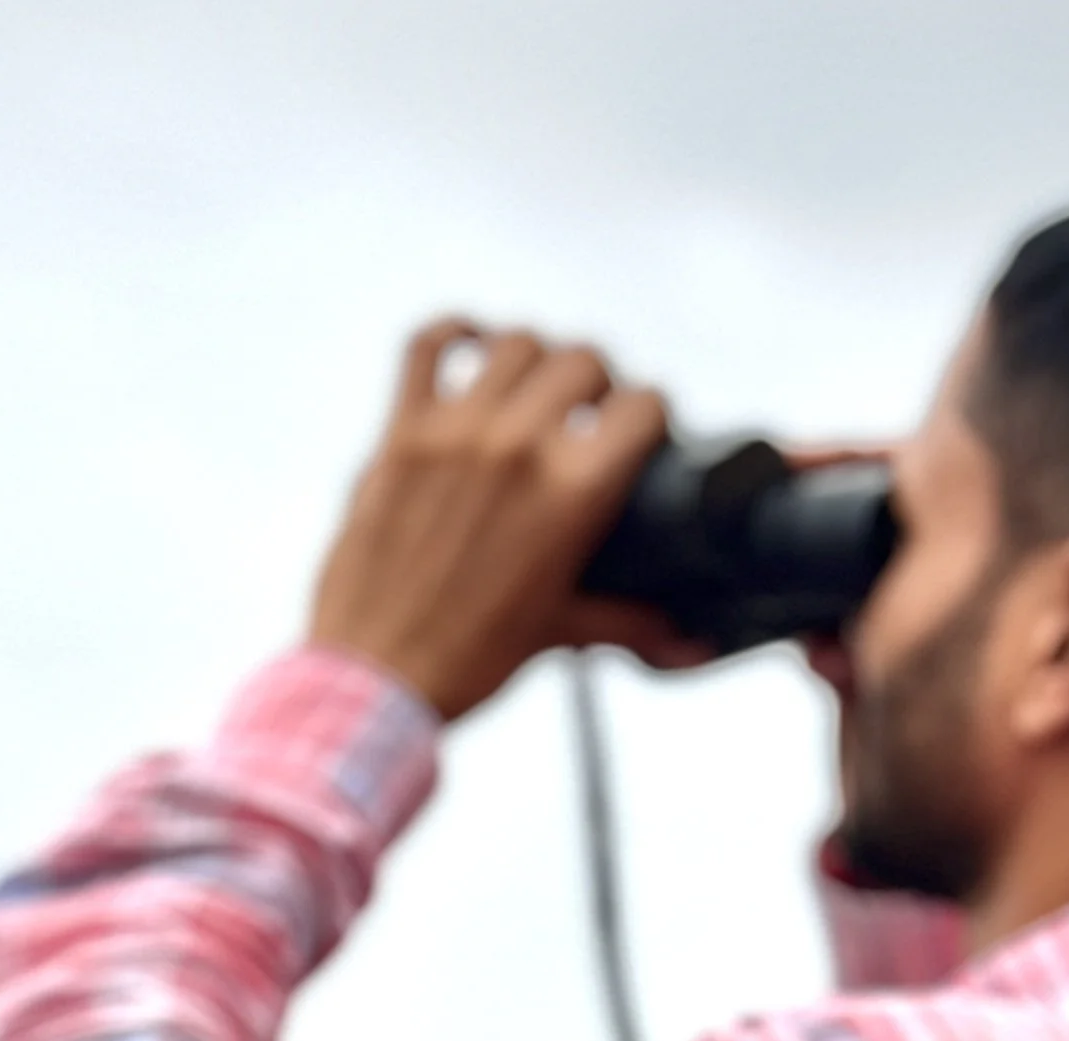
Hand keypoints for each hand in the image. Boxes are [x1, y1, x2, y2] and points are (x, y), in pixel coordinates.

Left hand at [308, 319, 708, 721]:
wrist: (376, 679)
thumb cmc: (470, 661)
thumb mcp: (558, 631)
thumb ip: (629, 621)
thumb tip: (692, 647)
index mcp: (571, 493)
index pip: (642, 407)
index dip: (652, 413)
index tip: (643, 429)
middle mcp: (518, 446)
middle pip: (582, 360)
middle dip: (598, 380)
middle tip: (590, 410)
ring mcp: (455, 432)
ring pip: (515, 344)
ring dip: (536, 358)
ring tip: (535, 386)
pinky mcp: (400, 433)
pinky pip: (426, 346)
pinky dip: (452, 333)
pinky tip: (470, 341)